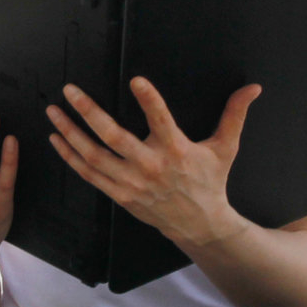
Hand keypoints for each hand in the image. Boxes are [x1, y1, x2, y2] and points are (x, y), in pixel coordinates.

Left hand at [46, 77, 260, 246]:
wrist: (199, 225)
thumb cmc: (210, 182)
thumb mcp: (225, 148)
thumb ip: (234, 115)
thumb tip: (252, 88)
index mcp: (176, 150)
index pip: (161, 120)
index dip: (149, 100)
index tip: (136, 81)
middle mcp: (150, 166)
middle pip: (114, 137)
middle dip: (89, 112)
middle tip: (70, 91)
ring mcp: (131, 182)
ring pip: (93, 156)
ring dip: (70, 132)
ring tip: (54, 111)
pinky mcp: (120, 194)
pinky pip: (89, 174)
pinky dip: (70, 157)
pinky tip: (58, 139)